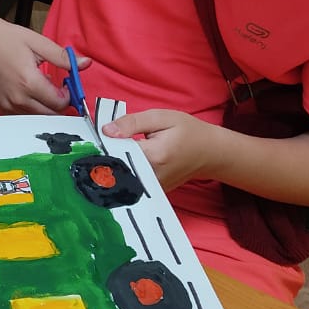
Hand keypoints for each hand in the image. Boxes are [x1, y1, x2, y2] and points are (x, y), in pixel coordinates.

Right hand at [0, 15, 88, 114]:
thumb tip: (85, 63)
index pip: (59, 103)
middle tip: (57, 89)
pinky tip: (26, 92)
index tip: (66, 87)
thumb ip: (63, 57)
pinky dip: (27, 108)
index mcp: (28, 82)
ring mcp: (5, 104)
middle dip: (58, 104)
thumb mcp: (38, 43)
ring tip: (40, 88)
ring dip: (42, 107)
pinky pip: (19, 115)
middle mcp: (16, 97)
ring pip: (34, 117)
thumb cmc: (6, 38)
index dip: (68, 96)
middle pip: (48, 114)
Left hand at [103, 108, 217, 190]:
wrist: (209, 152)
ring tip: (116, 152)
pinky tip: (125, 161)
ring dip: (114, 164)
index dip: (105, 144)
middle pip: (117, 167)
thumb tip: (106, 131)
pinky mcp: (152, 191)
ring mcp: (152, 187)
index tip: (99, 138)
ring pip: (122, 176)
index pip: (117, 152)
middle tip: (104, 145)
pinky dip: (124, 171)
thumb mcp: (161, 117)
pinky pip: (130, 182)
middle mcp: (151, 176)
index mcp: (154, 155)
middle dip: (107, 155)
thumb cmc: (188, 131)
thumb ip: (132, 122)